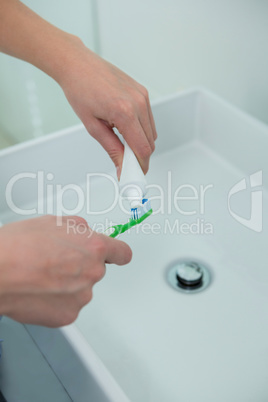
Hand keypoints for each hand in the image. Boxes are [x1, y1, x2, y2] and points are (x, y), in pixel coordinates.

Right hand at [0, 215, 131, 326]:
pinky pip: (68, 305)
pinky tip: (39, 291)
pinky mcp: (68, 315)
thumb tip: (83, 235)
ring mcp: (82, 296)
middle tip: (55, 262)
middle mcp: (93, 273)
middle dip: (80, 266)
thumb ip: (78, 230)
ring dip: (68, 284)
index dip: (118, 254)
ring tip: (42, 276)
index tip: (119, 256)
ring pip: (81, 289)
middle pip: (95, 270)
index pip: (122, 252)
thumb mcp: (54, 222)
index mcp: (94, 247)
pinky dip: (57, 301)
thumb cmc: (19, 246)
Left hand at [58, 42, 156, 175]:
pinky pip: (149, 119)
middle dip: (140, 156)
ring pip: (152, 132)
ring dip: (141, 142)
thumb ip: (112, 149)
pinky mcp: (143, 92)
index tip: (133, 175)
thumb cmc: (80, 91)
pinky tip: (125, 125)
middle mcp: (139, 103)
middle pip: (151, 143)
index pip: (143, 149)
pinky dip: (141, 128)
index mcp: (125, 112)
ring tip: (120, 139)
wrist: (77, 64)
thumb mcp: (93, 126)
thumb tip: (122, 168)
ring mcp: (143, 96)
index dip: (140, 166)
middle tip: (125, 161)